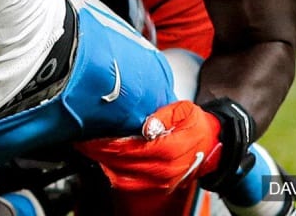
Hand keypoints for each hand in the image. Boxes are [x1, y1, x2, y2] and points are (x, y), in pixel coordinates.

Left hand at [75, 100, 221, 192]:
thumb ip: (164, 116)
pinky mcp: (158, 185)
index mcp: (171, 148)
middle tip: (83, 140)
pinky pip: (129, 183)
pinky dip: (114, 172)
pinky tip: (104, 160)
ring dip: (104, 162)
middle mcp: (165, 169)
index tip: (92, 134)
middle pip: (123, 162)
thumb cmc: (196, 125)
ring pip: (123, 175)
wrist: (212, 145)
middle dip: (100, 151)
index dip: (109, 142)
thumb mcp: (184, 110)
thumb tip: (147, 124)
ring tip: (89, 148)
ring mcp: (161, 180)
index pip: (132, 148)